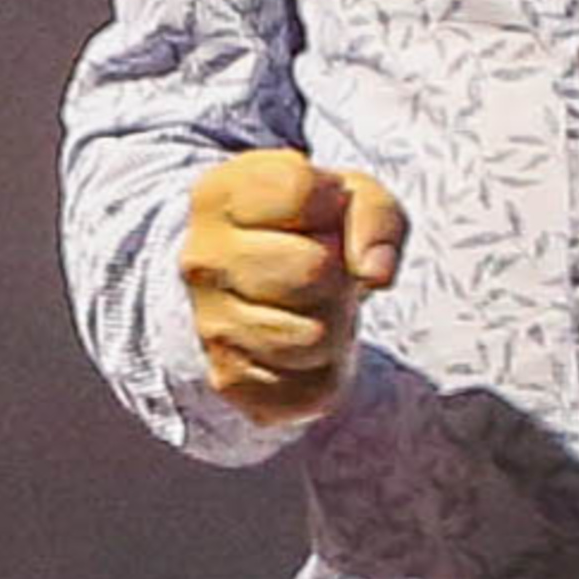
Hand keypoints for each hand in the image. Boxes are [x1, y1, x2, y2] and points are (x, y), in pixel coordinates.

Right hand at [181, 149, 406, 431]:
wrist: (273, 286)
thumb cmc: (315, 229)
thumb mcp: (351, 197)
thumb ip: (374, 216)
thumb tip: (376, 273)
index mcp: (220, 194)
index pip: (299, 192)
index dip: (334, 200)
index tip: (323, 210)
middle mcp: (202, 259)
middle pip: (312, 270)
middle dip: (340, 269)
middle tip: (325, 265)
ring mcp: (210, 323)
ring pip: (314, 336)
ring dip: (337, 322)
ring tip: (317, 303)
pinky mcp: (229, 378)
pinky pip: (310, 386)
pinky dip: (326, 367)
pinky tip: (306, 339)